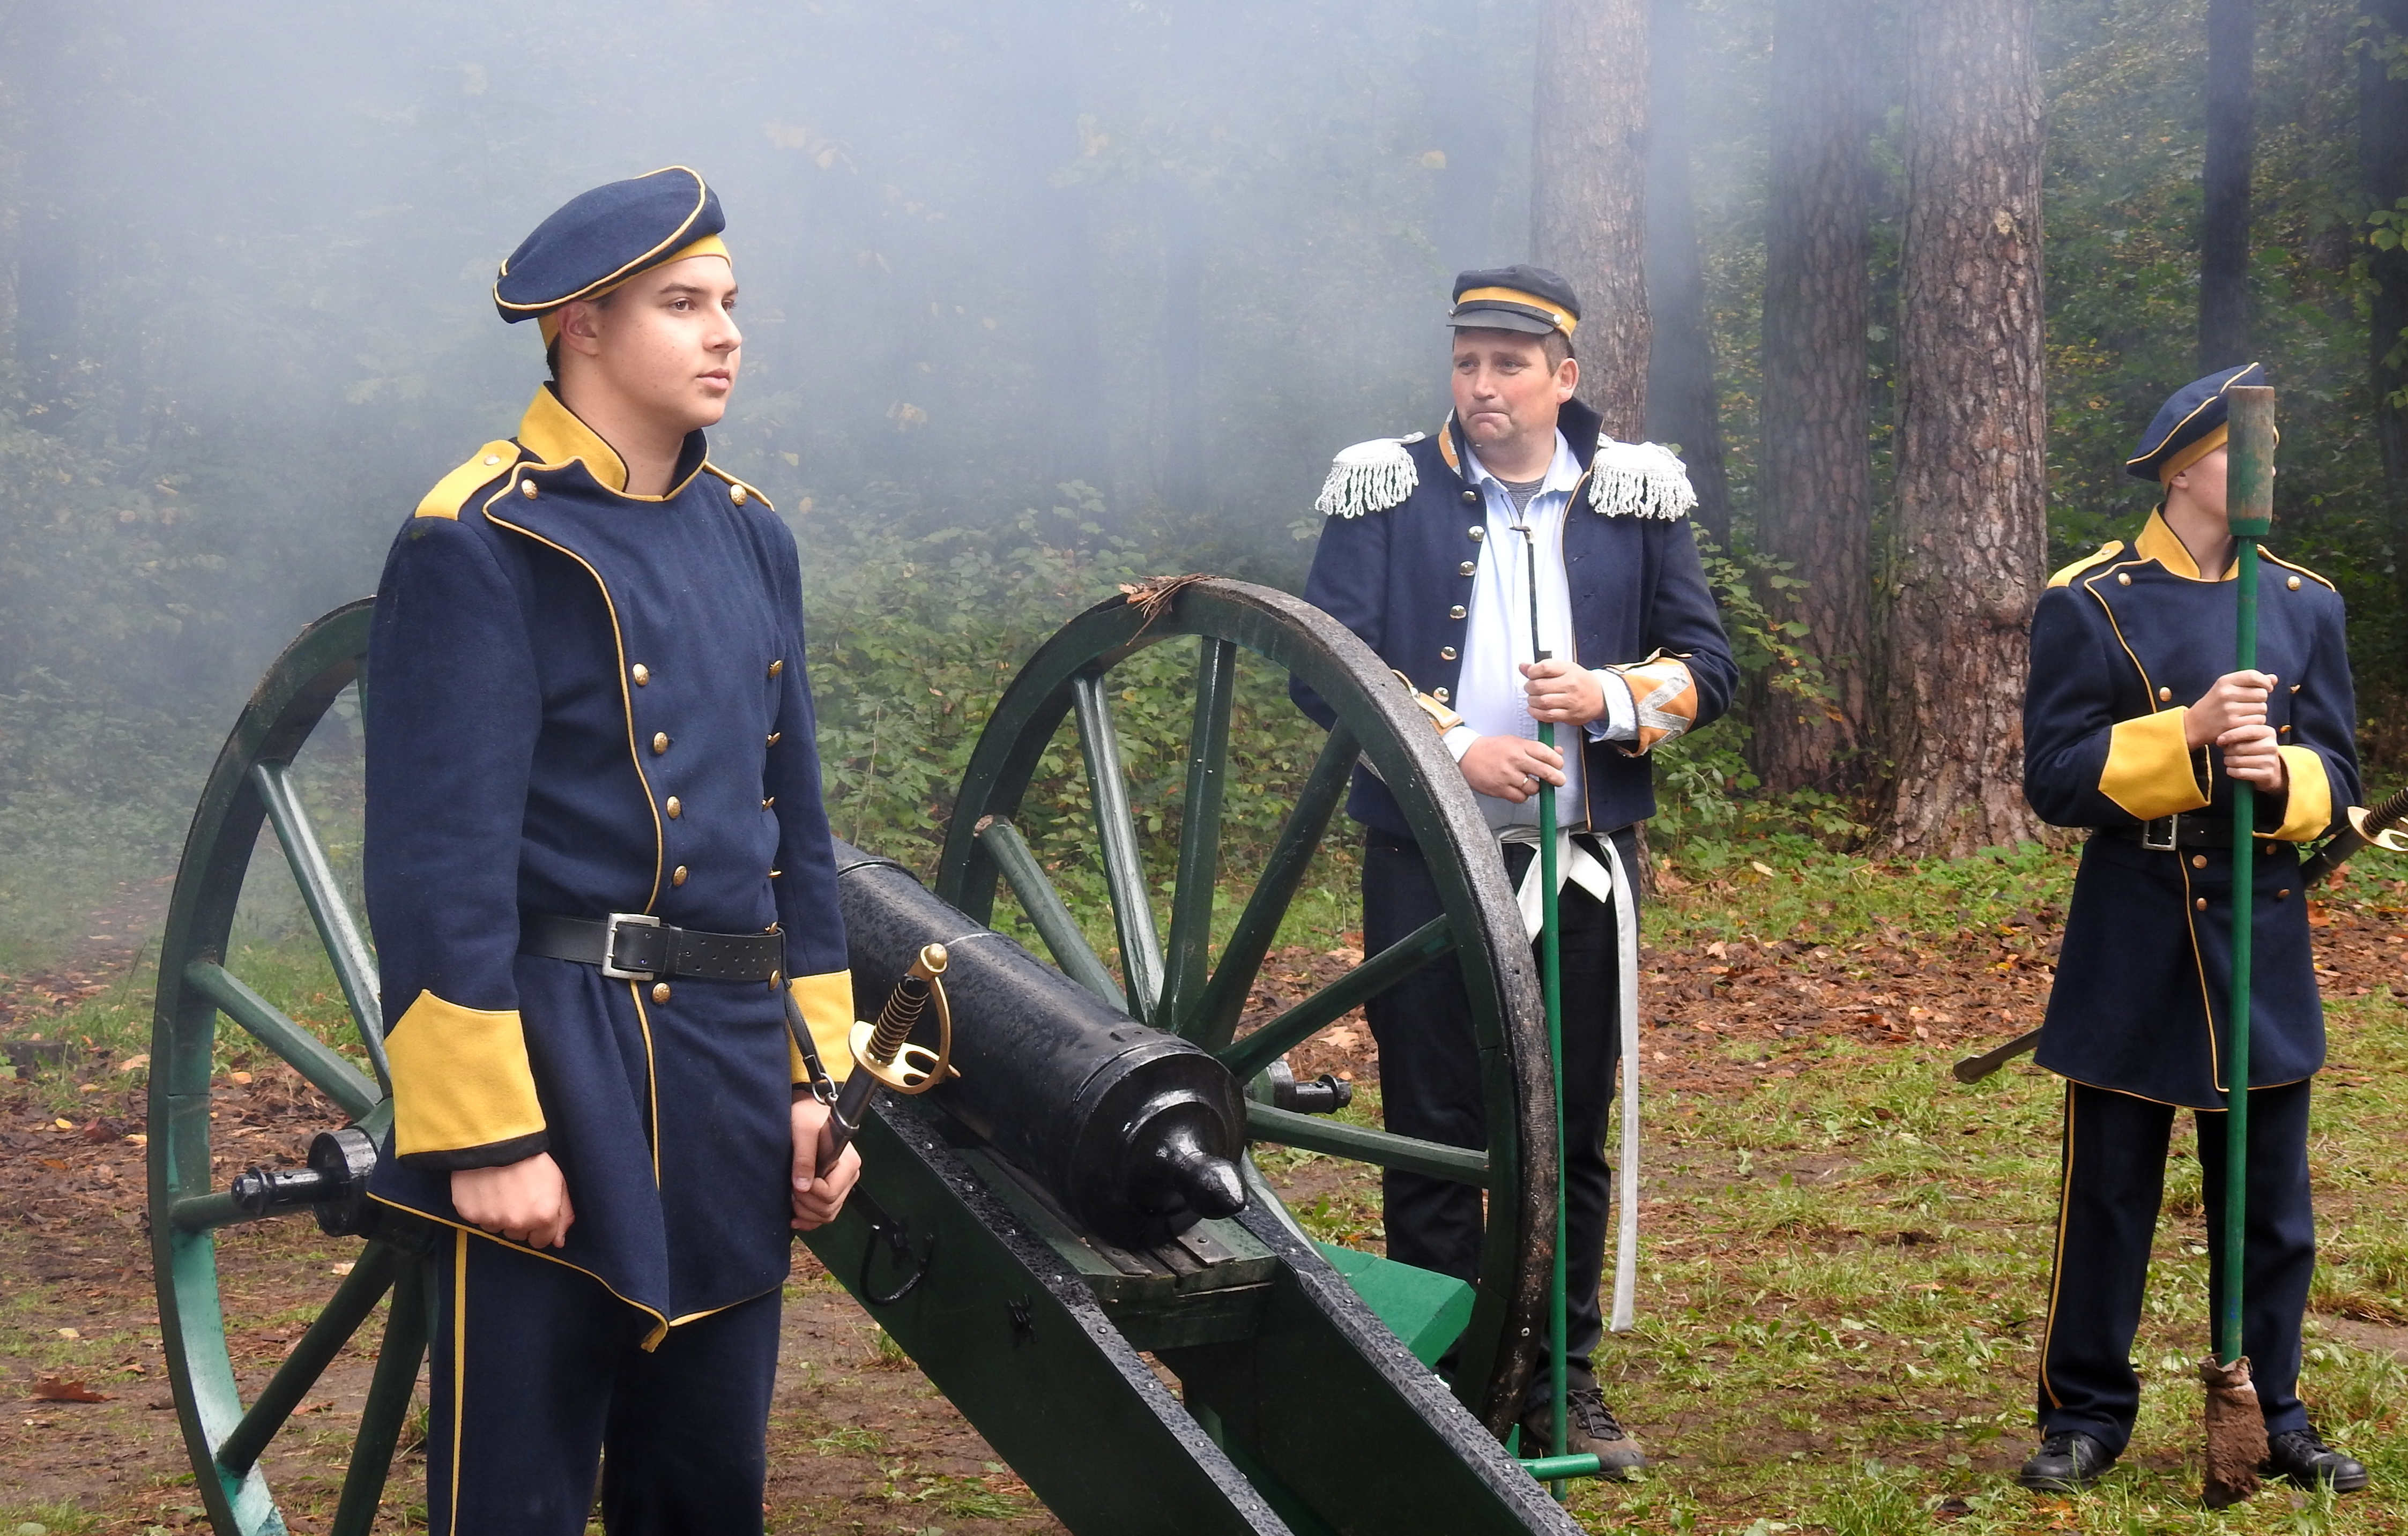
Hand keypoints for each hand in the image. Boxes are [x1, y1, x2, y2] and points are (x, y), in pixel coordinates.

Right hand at [451, 1153, 573, 1248]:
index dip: (539, 1227)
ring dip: (499, 1215)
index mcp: (543, 1217)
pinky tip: (484, 1189)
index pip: (541, 1242)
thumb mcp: (557, 1182)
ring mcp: (491, 1221)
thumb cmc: (531, 1158)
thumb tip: (558, 1242)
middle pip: (518, 1235)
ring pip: (496, 1227)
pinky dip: (480, 1208)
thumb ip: (563, 1214)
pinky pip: (477, 1219)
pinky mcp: (469, 1214)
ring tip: (499, 1189)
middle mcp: (517, 1224)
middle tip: (516, 1195)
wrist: (496, 1140)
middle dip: (519, 1220)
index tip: (534, 1212)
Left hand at [790, 1097, 862, 1231]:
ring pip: (827, 1215)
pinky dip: (810, 1220)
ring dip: (806, 1213)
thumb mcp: (803, 1131)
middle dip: (805, 1204)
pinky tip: (795, 1217)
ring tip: (791, 1197)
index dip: (809, 1193)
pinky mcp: (833, 1189)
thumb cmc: (807, 1116)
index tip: (795, 1182)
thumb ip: (804, 1158)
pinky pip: (825, 1214)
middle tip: (790, 1189)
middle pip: (829, 1208)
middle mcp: (849, 1176)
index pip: (829, 1193)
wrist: (807, 1112)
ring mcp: (842, 1185)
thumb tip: (802, 1187)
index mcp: (848, 1163)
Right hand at [1460, 734, 1565, 802]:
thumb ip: (1537, 748)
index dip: (1557, 761)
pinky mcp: (1500, 789)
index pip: (1547, 753)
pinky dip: (1522, 796)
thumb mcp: (1515, 742)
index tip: (1559, 765)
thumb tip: (1559, 752)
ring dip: (1535, 788)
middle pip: (1545, 772)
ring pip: (1534, 788)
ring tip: (1529, 783)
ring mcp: (1508, 776)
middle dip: (1557, 778)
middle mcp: (1515, 760)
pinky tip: (1518, 789)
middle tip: (1559, 781)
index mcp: (1520, 746)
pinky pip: (1520, 798)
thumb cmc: (1493, 748)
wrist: (1466, 755)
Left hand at [1521, 658, 1605, 726]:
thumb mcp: (1565, 669)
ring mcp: (1571, 701)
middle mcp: (1570, 685)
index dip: (1531, 671)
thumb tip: (1522, 666)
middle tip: (1529, 688)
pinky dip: (1536, 713)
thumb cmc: (1580, 682)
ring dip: (1531, 701)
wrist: (1600, 698)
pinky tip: (1533, 709)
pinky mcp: (1570, 716)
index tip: (1530, 674)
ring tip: (1532, 698)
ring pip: (1542, 701)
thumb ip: (1544, 667)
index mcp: (1569, 670)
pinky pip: (1547, 715)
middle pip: (1539, 686)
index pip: (1544, 667)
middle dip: (1528, 687)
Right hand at [2184, 670, 2275, 748]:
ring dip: (2259, 712)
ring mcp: (2229, 709)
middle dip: (2261, 699)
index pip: (2253, 675)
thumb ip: (2250, 682)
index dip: (2265, 682)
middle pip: (2262, 693)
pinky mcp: (2233, 724)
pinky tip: (2244, 723)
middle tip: (2250, 704)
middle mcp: (2226, 693)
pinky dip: (2255, 723)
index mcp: (2224, 681)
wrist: (2194, 725)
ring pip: (2262, 708)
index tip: (2267, 688)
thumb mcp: (2227, 689)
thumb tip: (2274, 678)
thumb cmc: (2214, 705)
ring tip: (2245, 714)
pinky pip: (2258, 721)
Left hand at [2218, 721, 2289, 791]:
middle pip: (2239, 747)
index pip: (2248, 730)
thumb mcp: (2248, 738)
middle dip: (2227, 751)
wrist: (2269, 770)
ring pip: (2237, 761)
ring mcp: (2270, 761)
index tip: (2219, 740)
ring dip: (2228, 761)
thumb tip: (2220, 740)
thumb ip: (2236, 733)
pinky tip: (2232, 769)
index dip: (2231, 735)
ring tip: (2229, 760)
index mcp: (2268, 732)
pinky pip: (2240, 772)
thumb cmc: (2253, 750)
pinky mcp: (2267, 774)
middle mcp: (2271, 746)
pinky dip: (2231, 771)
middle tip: (2227, 753)